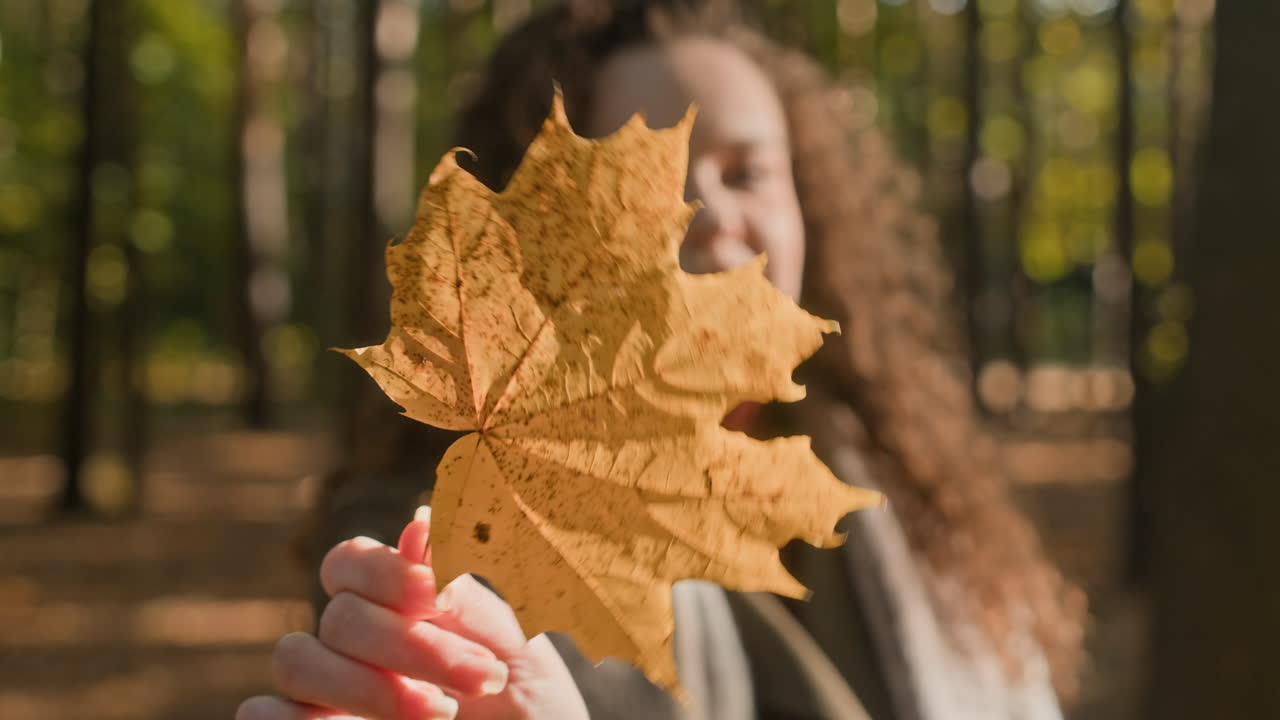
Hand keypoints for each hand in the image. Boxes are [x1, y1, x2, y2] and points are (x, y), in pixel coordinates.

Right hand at [236, 507, 589, 719]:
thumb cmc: (530, 710)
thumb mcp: (514, 650)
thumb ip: (466, 593)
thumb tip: (418, 521)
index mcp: (393, 608)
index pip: (349, 563)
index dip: (386, 574)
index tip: (439, 600)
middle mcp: (351, 648)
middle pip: (339, 617)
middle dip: (412, 646)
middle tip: (482, 678)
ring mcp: (325, 697)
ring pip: (294, 661)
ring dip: (368, 687)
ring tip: (442, 715)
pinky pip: (258, 715)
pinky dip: (295, 719)